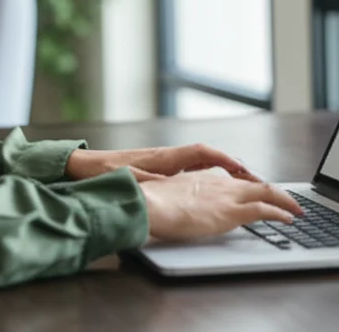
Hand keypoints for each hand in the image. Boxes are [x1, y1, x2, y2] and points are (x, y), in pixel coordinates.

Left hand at [65, 143, 265, 183]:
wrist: (85, 166)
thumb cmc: (104, 172)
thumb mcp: (127, 179)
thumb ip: (147, 182)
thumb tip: (166, 186)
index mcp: (164, 158)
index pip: (201, 153)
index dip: (223, 160)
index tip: (242, 169)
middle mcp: (168, 155)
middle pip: (208, 156)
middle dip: (232, 165)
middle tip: (254, 178)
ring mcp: (165, 160)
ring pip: (202, 161)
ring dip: (223, 168)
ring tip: (243, 181)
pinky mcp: (159, 167)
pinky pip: (192, 166)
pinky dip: (209, 171)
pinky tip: (215, 183)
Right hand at [139, 170, 301, 241]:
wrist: (149, 203)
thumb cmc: (150, 204)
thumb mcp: (166, 199)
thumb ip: (176, 202)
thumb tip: (174, 211)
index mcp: (202, 179)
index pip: (234, 182)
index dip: (249, 187)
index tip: (258, 192)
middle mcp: (218, 184)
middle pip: (255, 184)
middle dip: (274, 192)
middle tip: (287, 200)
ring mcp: (226, 196)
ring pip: (266, 193)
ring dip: (283, 201)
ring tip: (295, 209)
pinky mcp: (231, 212)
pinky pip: (264, 210)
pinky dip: (280, 213)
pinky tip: (289, 218)